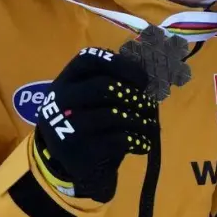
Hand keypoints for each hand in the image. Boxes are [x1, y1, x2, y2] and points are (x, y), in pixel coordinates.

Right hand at [30, 46, 156, 202]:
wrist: (66, 158)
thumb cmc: (89, 118)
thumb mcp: (92, 97)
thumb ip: (115, 82)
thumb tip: (154, 75)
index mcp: (67, 79)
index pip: (90, 58)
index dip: (121, 64)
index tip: (143, 79)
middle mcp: (62, 98)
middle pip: (103, 86)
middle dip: (134, 95)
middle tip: (148, 105)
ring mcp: (66, 125)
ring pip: (113, 115)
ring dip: (140, 120)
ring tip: (150, 126)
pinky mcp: (78, 149)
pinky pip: (117, 140)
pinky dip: (138, 141)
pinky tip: (143, 143)